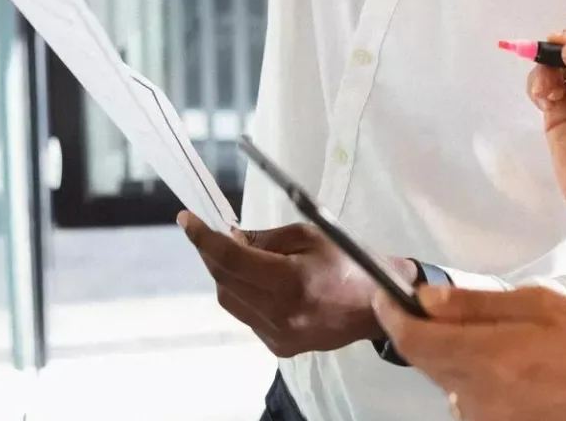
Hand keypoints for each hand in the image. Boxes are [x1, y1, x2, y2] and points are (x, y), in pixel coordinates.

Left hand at [178, 212, 410, 357]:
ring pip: (230, 300)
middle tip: (210, 232)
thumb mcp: (310, 235)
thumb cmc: (349, 262)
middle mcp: (281, 314)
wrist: (377, 306)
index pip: (232, 258)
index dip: (204, 237)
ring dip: (224, 274)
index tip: (188, 219)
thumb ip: (265, 238)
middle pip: (225, 281)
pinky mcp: (279, 346)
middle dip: (211, 253)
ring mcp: (278, 335)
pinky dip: (242, 293)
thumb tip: (229, 236)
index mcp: (292, 281)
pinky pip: (246, 315)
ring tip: (234, 254)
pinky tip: (257, 280)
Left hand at [373, 286, 565, 420]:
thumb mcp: (545, 308)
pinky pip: (473, 403)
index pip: (411, 339)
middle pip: (427, 362)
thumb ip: (480, 304)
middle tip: (450, 308)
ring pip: (450, 382)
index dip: (390, 313)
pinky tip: (517, 370)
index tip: (384, 293)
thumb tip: (429, 297)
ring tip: (503, 342)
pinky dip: (480, 380)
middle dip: (428, 332)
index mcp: (483, 359)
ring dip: (458, 358)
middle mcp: (475, 398)